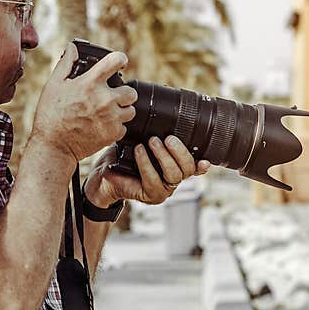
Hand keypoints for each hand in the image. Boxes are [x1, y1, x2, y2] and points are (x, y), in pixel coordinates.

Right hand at [30, 42, 138, 161]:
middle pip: (131, 91)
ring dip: (122, 110)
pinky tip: (103, 126)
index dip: (120, 59)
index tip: (120, 63)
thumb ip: (65, 63)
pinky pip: (124, 127)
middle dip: (123, 93)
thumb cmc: (50, 115)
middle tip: (112, 97)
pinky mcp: (113, 134)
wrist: (54, 146)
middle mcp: (105, 99)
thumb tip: (72, 48)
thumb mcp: (53, 85)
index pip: (116, 60)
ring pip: (130, 110)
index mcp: (91, 83)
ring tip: (108, 113)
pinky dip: (116, 127)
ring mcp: (111, 117)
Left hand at [84, 136, 209, 206]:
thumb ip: (155, 136)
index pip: (194, 167)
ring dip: (164, 156)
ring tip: (151, 142)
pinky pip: (153, 181)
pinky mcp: (150, 196)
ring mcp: (163, 189)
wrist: (103, 177)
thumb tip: (161, 113)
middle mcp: (172, 180)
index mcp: (174, 167)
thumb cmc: (123, 158)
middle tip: (168, 138)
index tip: (206, 160)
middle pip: (187, 169)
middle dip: (179, 151)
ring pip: (174, 175)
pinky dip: (146, 164)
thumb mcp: (140, 142)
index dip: (202, 165)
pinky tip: (138, 151)